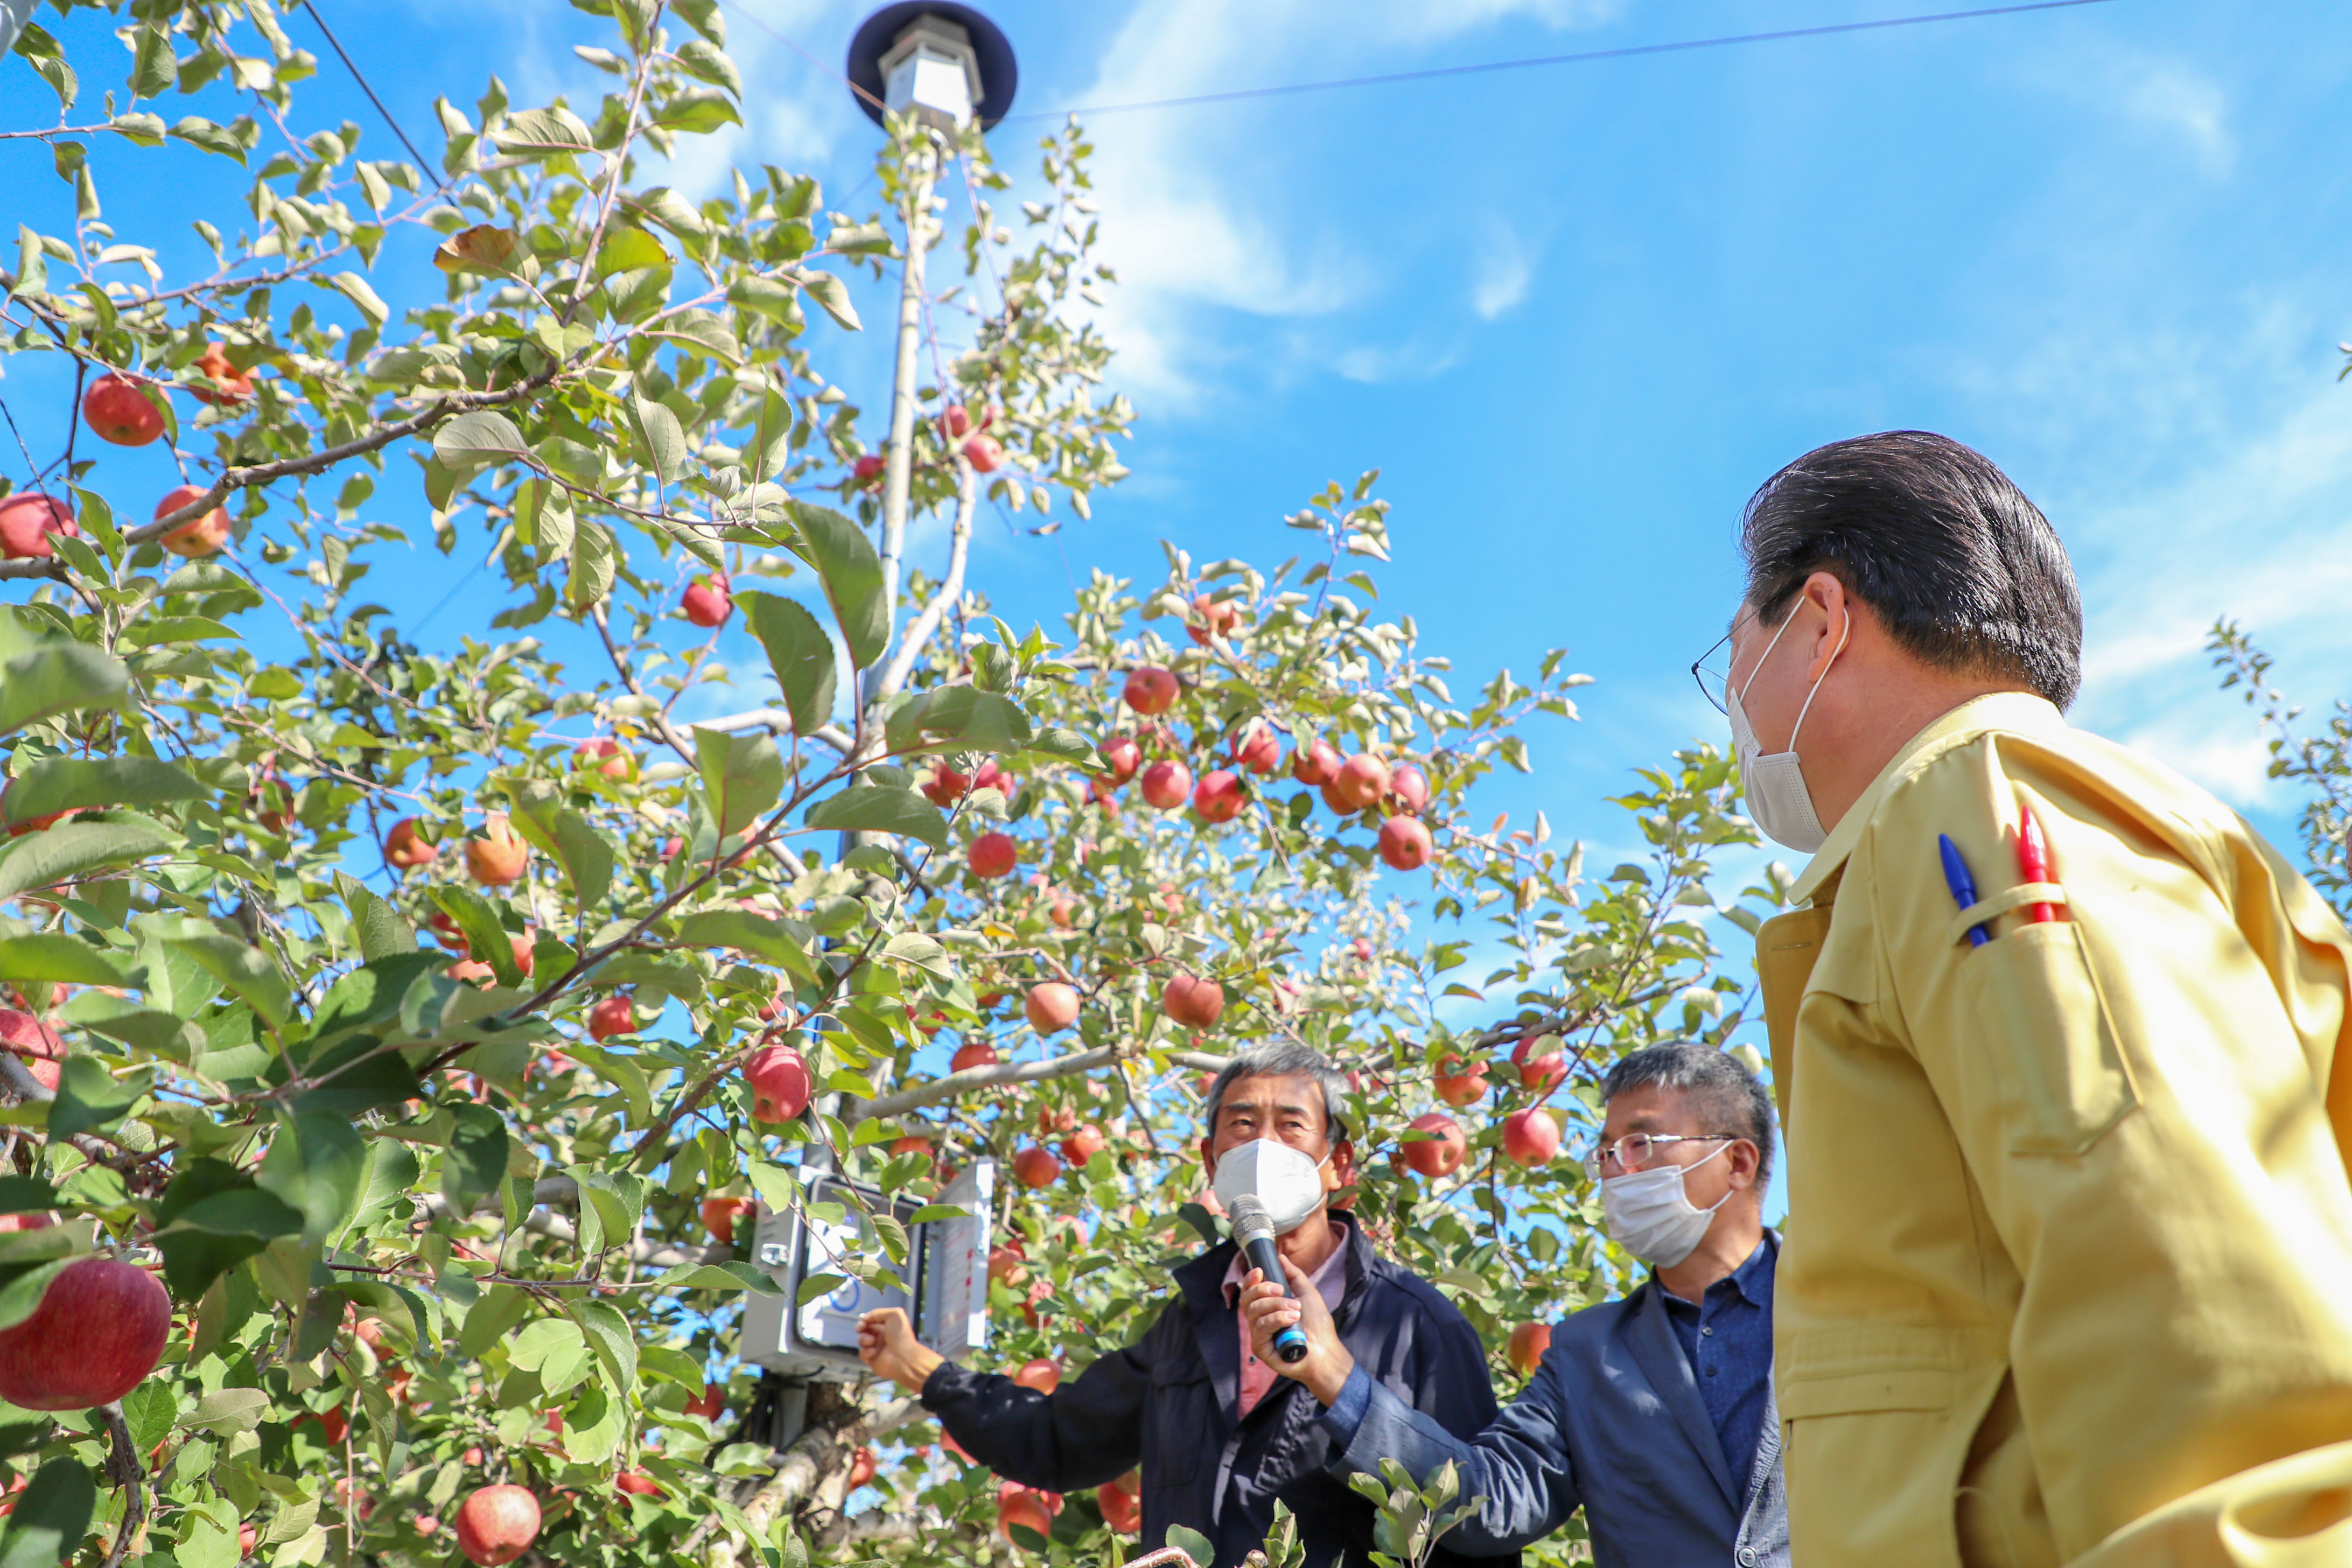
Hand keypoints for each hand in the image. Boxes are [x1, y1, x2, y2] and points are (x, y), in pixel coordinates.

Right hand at [857, 1307, 944, 1392]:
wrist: (903, 1357)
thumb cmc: (901, 1335)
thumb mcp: (894, 1314)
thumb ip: (878, 1313)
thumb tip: (865, 1318)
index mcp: (886, 1326)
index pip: (871, 1321)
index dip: (865, 1320)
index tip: (863, 1321)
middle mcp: (881, 1337)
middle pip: (864, 1330)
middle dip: (861, 1328)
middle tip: (861, 1329)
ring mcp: (875, 1348)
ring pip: (861, 1341)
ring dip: (864, 1339)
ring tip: (872, 1341)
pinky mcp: (871, 1360)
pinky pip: (862, 1354)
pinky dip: (866, 1352)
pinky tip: (873, 1352)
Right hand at [1240, 1256, 1354, 1406]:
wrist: (1326, 1350)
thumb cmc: (1318, 1326)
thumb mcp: (1307, 1294)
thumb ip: (1293, 1275)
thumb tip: (1281, 1257)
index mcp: (1268, 1309)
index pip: (1249, 1292)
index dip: (1250, 1280)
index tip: (1260, 1271)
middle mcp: (1259, 1321)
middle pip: (1247, 1299)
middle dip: (1264, 1290)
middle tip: (1282, 1290)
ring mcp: (1259, 1335)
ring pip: (1254, 1311)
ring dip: (1277, 1305)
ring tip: (1296, 1310)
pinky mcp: (1260, 1348)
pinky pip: (1260, 1327)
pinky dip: (1276, 1319)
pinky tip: (1291, 1319)